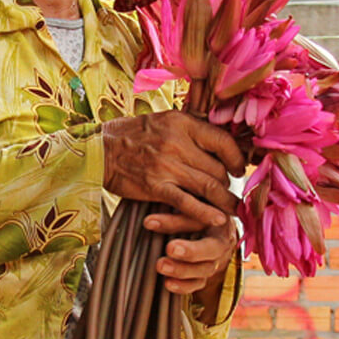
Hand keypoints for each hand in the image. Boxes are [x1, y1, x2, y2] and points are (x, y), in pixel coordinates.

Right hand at [102, 110, 243, 229]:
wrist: (99, 151)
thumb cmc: (131, 135)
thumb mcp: (163, 119)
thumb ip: (190, 126)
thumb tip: (218, 133)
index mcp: (182, 123)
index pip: (223, 141)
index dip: (236, 158)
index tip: (239, 168)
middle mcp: (177, 142)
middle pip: (217, 168)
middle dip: (228, 183)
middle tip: (230, 192)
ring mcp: (167, 166)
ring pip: (208, 186)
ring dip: (224, 201)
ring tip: (232, 209)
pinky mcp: (156, 187)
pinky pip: (188, 203)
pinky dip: (205, 213)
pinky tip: (217, 220)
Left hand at [143, 211, 239, 301]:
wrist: (213, 229)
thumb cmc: (196, 211)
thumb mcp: (191, 203)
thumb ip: (176, 204)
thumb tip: (148, 208)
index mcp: (218, 219)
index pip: (198, 219)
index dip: (173, 221)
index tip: (148, 222)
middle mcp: (220, 241)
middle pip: (210, 248)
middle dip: (190, 250)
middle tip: (169, 248)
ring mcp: (216, 261)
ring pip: (204, 269)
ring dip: (182, 269)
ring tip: (161, 266)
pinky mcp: (206, 275)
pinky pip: (198, 284)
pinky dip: (184, 286)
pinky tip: (168, 284)